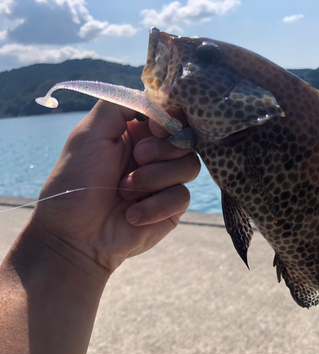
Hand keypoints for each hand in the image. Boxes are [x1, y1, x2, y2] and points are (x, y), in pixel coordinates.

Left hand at [28, 100, 199, 272]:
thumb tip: (151, 98)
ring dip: (155, 178)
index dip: (169, 118)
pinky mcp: (172, 208)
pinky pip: (182, 197)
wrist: (75, 236)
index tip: (154, 127)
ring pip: (190, 166)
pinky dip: (155, 205)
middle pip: (186, 138)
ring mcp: (165, 181)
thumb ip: (117, 105)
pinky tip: (131, 215)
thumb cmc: (75, 183)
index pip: (170, 114)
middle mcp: (154, 155)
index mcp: (136, 133)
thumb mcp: (88, 133)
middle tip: (137, 158)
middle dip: (162, 149)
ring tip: (124, 191)